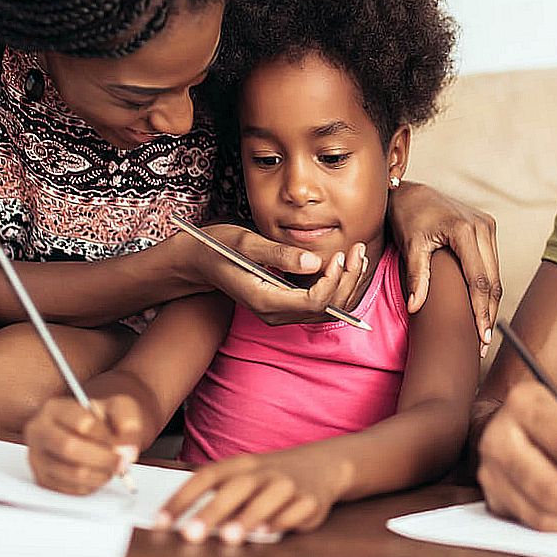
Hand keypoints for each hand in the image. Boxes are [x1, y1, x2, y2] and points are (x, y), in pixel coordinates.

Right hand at [24, 396, 142, 494]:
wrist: (92, 433)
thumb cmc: (104, 419)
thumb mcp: (120, 408)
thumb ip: (129, 422)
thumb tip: (126, 451)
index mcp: (55, 408)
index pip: (82, 422)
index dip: (106, 436)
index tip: (121, 443)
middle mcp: (39, 431)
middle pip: (69, 448)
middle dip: (103, 458)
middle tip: (122, 462)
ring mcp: (37, 457)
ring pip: (71, 472)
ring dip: (100, 474)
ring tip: (111, 467)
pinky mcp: (42, 479)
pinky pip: (70, 489)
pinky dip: (91, 485)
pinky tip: (98, 474)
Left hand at [155, 450, 349, 543]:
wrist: (323, 464)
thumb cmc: (270, 478)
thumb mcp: (244, 477)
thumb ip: (217, 496)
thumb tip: (178, 521)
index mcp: (241, 465)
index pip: (206, 477)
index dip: (182, 499)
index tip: (160, 522)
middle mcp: (264, 472)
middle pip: (236, 488)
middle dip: (212, 511)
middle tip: (190, 534)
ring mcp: (289, 484)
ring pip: (268, 498)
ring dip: (248, 517)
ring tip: (229, 538)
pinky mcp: (311, 500)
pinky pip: (298, 509)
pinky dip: (284, 520)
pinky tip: (269, 532)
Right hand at [190, 225, 370, 325]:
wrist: (199, 261)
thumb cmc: (219, 247)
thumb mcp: (246, 243)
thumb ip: (279, 255)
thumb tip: (314, 262)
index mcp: (265, 301)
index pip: (313, 302)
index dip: (333, 281)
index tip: (338, 254)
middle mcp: (274, 313)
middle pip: (325, 309)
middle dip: (347, 281)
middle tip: (357, 250)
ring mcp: (279, 313)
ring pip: (326, 310)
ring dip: (346, 285)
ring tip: (357, 255)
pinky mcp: (284, 305)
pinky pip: (318, 304)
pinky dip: (335, 287)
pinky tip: (344, 264)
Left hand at [387, 181, 500, 351]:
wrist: (413, 194)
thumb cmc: (409, 217)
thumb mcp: (410, 246)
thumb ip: (417, 277)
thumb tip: (415, 307)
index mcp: (464, 230)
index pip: (479, 280)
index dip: (481, 311)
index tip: (481, 336)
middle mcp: (482, 227)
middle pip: (493, 280)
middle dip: (489, 313)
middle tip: (483, 344)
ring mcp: (487, 226)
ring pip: (496, 274)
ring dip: (491, 303)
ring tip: (483, 332)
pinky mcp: (487, 229)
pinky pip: (492, 264)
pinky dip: (488, 288)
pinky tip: (483, 308)